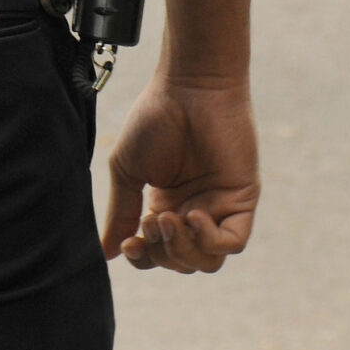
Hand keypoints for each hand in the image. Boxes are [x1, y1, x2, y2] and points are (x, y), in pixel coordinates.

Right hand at [103, 76, 258, 272]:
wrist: (189, 86)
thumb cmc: (156, 118)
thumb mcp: (128, 171)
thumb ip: (122, 213)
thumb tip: (107, 254)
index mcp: (167, 205)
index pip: (158, 255)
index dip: (143, 258)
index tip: (129, 244)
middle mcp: (195, 209)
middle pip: (182, 263)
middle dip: (161, 252)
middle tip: (151, 220)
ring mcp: (220, 205)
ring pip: (207, 261)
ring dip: (182, 250)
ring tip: (168, 217)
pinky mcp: (242, 197)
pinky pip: (233, 241)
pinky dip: (208, 240)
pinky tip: (192, 215)